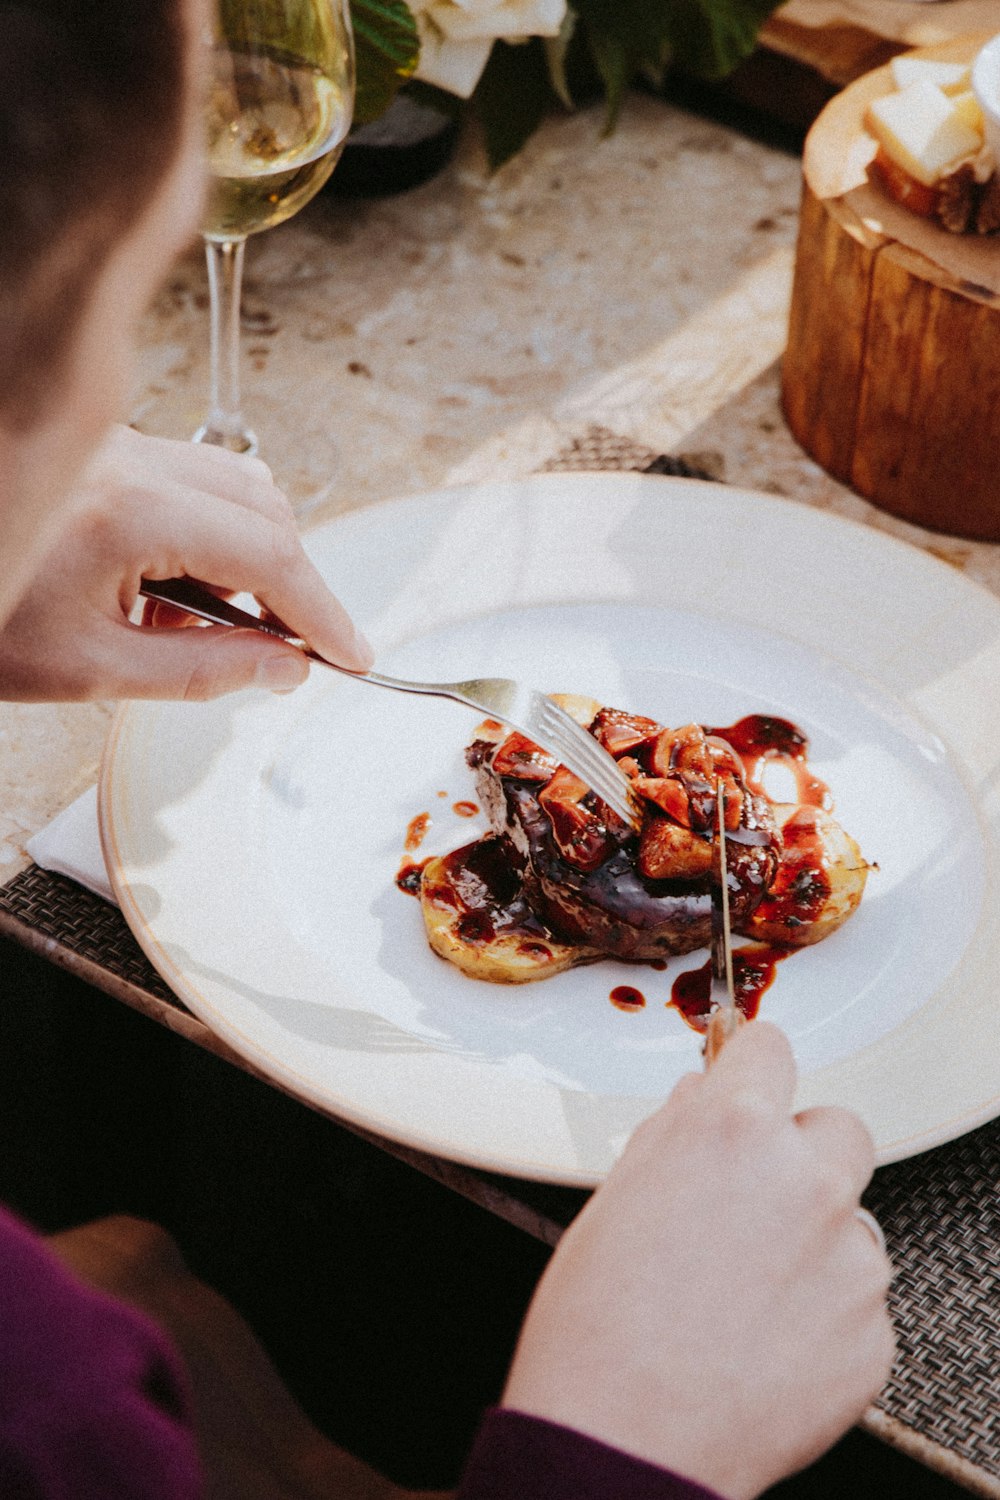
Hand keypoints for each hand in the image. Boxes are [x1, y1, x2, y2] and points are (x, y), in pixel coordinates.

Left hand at [0, 425, 371, 701]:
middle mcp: (132, 461)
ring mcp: (119, 447)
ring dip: (252, 555)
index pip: (267, 556)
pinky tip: (174, 588)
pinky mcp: (109, 451)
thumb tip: (287, 670)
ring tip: (210, 626)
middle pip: (266, 509)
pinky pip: (196, 479)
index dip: (321, 611)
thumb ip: (201, 672)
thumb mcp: (91, 670)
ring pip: (238, 485)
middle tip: (287, 653)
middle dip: (291, 583)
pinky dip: (213, 531)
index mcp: (129, 513)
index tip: (352, 656)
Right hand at [502, 1022, 894, 1499]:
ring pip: (850, 1220)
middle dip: (799, 1154)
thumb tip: (700, 1099)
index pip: (770, 1048)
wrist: (623, 1443)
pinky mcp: (873, 1334)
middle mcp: (805, 1180)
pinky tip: (764, 1342)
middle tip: (750, 1202)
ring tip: (745, 1293)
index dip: (751, 1068)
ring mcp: (849, 1260)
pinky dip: (823, 1313)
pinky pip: (858, 1300)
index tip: (747, 1082)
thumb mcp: (616, 1197)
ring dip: (813, 1239)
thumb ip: (673, 1135)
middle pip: (837, 1127)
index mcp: (731, 1130)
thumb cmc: (597, 1324)